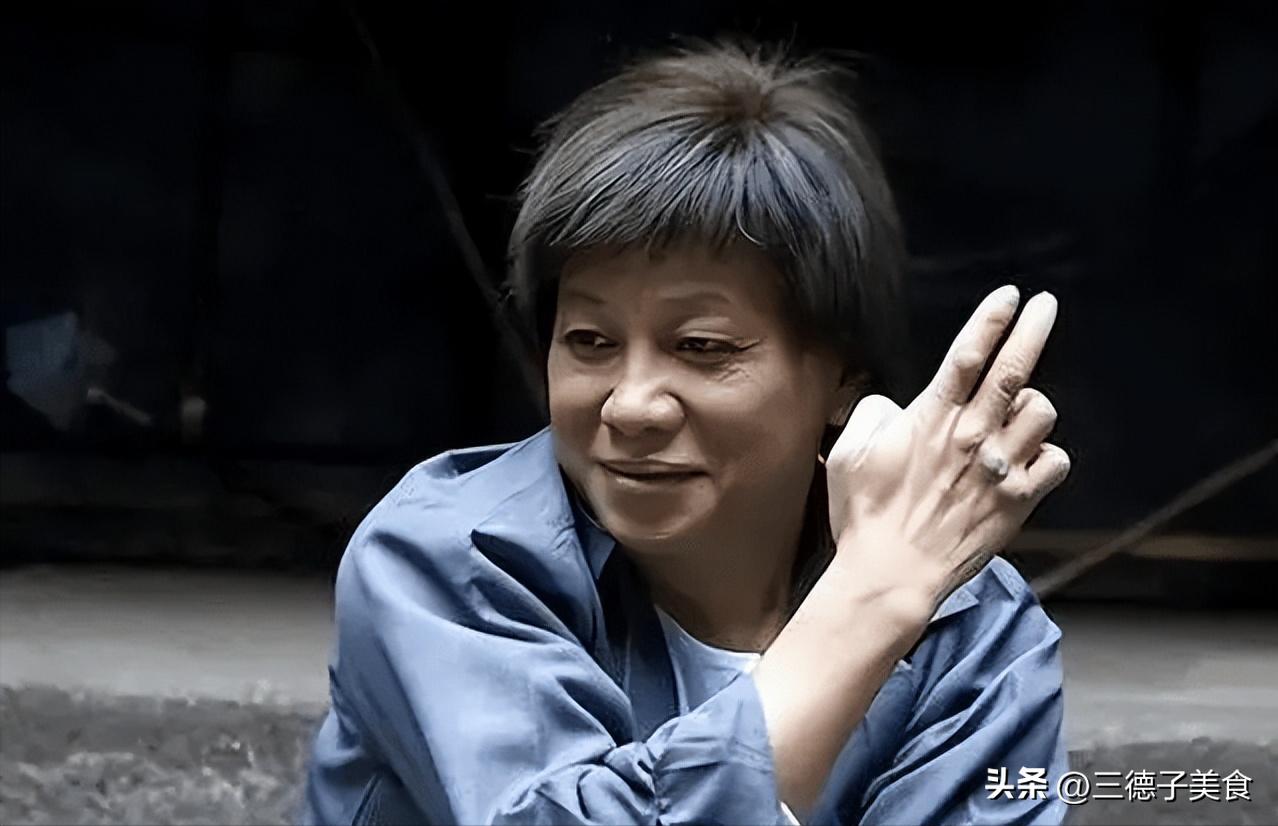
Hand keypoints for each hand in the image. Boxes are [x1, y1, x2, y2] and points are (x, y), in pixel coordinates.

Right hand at [824, 285, 1070, 612]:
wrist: (891, 573)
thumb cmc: (864, 515)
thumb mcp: (848, 453)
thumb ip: (872, 414)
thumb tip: (894, 405)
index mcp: (931, 419)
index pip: (968, 355)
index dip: (992, 319)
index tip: (1010, 296)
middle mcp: (971, 436)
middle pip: (1014, 369)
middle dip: (1033, 329)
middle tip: (1046, 305)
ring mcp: (999, 468)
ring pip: (1041, 412)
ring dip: (1030, 408)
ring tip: (1014, 417)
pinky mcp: (1018, 502)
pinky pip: (1056, 461)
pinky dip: (1047, 457)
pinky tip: (1027, 462)